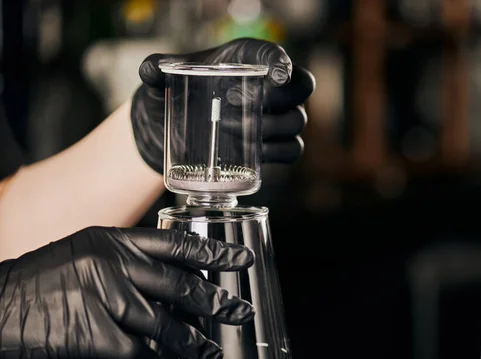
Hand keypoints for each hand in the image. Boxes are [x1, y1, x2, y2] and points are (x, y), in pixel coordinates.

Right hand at [0, 226, 254, 358]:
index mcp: (112, 241)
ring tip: (209, 349)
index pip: (177, 244)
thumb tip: (168, 283)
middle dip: (216, 300)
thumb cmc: (38, 284)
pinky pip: (137, 350)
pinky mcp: (92, 331)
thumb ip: (125, 264)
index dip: (215, 251)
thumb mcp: (83, 257)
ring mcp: (103, 296)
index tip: (242, 258)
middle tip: (240, 311)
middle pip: (180, 284)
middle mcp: (112, 264)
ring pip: (164, 322)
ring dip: (190, 340)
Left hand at [131, 37, 315, 173]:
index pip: (276, 55)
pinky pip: (293, 149)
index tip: (276, 76)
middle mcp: (271, 85)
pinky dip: (279, 152)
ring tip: (232, 131)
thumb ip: (154, 69)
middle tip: (234, 105)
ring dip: (269, 129)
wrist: (176, 126)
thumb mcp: (161, 78)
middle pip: (300, 88)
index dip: (284, 63)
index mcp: (249, 59)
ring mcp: (279, 115)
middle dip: (275, 100)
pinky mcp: (276, 144)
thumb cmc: (178, 92)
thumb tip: (151, 71)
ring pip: (296, 121)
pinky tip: (255, 153)